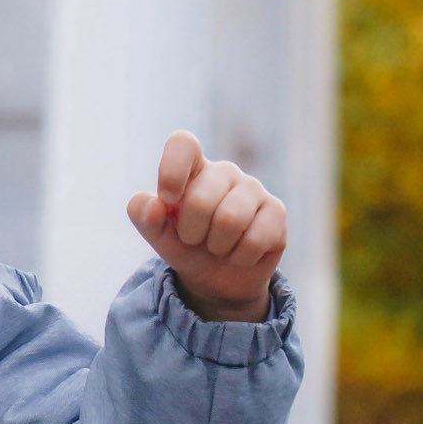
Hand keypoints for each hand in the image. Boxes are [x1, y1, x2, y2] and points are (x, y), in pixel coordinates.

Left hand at [127, 131, 286, 321]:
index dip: (172, 171)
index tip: (168, 200)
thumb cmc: (187, 247)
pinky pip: (255, 239)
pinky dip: (240, 257)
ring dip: (217, 246)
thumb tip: (150, 204)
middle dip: (191, 232)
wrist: (219, 280)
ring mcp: (254, 188)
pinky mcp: (276, 211)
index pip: (183, 144)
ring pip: (230, 219)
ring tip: (218, 246)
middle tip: (195, 239)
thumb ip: (146, 218)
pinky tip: (241, 253)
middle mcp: (225, 172)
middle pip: (201, 199)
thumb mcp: (160, 236)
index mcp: (193, 169)